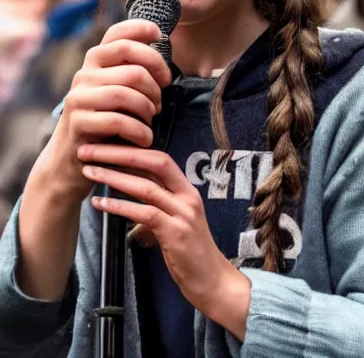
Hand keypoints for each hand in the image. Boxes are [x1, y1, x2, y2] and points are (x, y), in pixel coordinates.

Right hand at [32, 19, 170, 203]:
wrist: (73, 160)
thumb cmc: (106, 123)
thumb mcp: (118, 91)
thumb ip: (132, 69)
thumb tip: (160, 42)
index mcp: (96, 61)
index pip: (118, 34)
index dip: (142, 29)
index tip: (161, 36)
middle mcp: (85, 73)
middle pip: (134, 67)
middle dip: (157, 85)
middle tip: (160, 102)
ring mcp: (79, 96)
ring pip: (127, 93)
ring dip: (148, 110)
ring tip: (151, 121)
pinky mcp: (78, 121)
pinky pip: (118, 121)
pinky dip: (140, 131)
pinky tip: (145, 139)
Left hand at [77, 144, 250, 339]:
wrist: (212, 280)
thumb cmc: (190, 251)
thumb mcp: (176, 219)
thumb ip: (159, 201)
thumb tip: (128, 186)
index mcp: (186, 189)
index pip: (159, 157)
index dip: (131, 148)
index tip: (105, 144)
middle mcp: (187, 196)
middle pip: (153, 162)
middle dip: (120, 153)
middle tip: (90, 150)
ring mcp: (183, 214)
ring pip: (146, 187)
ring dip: (114, 177)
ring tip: (89, 171)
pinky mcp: (176, 234)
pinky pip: (145, 213)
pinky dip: (120, 207)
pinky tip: (101, 204)